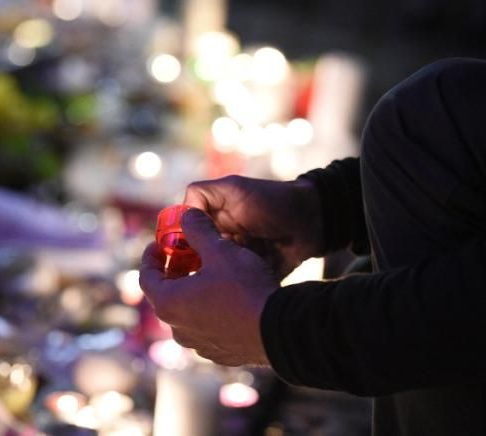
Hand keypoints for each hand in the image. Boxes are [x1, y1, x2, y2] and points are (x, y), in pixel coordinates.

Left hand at [140, 208, 277, 365]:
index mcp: (168, 304)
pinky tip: (227, 297)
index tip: (159, 244)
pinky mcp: (219, 353)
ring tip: (209, 274)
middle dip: (174, 272)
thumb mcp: (219, 251)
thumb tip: (186, 215)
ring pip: (187, 312)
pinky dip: (209, 310)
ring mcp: (198, 344)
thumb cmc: (244, 289)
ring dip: (192, 291)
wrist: (280, 331)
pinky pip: (206, 327)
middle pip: (166, 295)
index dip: (151, 257)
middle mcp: (177, 328)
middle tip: (187, 255)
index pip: (146, 277)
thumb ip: (198, 230)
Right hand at [184, 175, 322, 280]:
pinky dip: (235, 292)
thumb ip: (204, 194)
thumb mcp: (235, 189)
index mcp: (213, 223)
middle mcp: (222, 244)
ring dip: (213, 283)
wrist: (314, 221)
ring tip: (213, 288)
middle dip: (191, 271)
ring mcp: (238, 263)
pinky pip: (238, 290)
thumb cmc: (273, 200)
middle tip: (192, 279)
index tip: (171, 258)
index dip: (175, 248)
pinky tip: (232, 295)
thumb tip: (180, 214)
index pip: (184, 238)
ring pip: (215, 279)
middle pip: (195, 263)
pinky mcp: (254, 279)